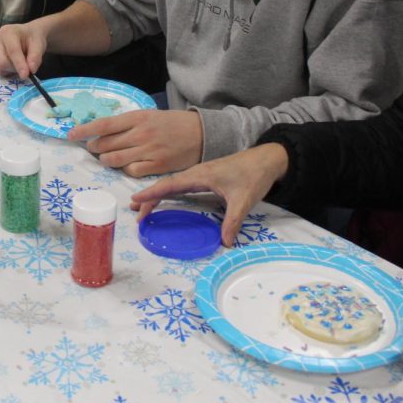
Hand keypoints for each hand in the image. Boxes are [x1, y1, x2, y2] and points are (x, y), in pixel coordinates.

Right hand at [0, 22, 46, 78]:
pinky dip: (6, 70)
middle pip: (1, 61)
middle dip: (14, 68)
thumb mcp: (39, 44)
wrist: (27, 35)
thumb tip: (31, 69)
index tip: (26, 75)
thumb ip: (36, 56)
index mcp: (8, 32)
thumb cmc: (32, 38)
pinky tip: (12, 63)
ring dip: (10, 70)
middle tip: (25, 67)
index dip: (19, 64)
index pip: (12, 51)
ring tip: (19, 62)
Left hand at [68, 109, 202, 175]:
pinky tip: (126, 165)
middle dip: (94, 148)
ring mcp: (148, 151)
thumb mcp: (147, 115)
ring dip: (105, 160)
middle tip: (92, 148)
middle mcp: (140, 134)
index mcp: (137, 118)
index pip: (103, 125)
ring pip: (114, 160)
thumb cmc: (170, 123)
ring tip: (105, 157)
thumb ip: (126, 123)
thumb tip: (100, 131)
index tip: (70, 135)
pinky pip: (131, 171)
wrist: (200, 133)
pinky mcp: (157, 166)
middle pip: (105, 144)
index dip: (84, 131)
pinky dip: (124, 169)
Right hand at [129, 143, 289, 246]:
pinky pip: (181, 186)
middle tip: (135, 213)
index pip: (170, 185)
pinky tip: (166, 200)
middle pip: (166, 185)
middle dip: (149, 198)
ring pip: (173, 185)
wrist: (267, 159)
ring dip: (157, 195)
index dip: (152, 193)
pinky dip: (169, 193)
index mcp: (200, 175)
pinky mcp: (205, 178)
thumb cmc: (253, 175)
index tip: (135, 201)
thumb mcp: (244, 200)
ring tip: (142, 207)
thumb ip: (232, 221)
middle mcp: (196, 174)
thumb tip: (225, 243)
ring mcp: (200, 175)